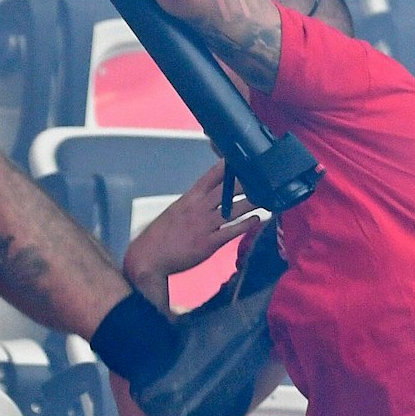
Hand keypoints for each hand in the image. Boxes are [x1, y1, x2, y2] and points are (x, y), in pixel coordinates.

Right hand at [124, 163, 263, 296]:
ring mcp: (204, 225)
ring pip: (232, 210)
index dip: (225, 166)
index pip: (209, 177)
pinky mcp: (209, 243)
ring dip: (250, 202)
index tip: (239, 157)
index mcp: (189, 199)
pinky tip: (257, 219)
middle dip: (244, 183)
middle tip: (261, 176)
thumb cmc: (161, 235)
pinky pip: (231, 231)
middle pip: (225, 190)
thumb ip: (193, 203)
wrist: (149, 258)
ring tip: (266, 197)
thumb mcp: (176, 211)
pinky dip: (245, 224)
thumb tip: (208, 196)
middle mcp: (198, 208)